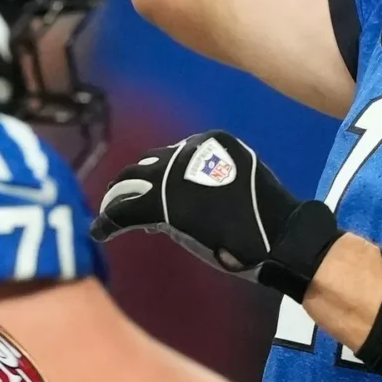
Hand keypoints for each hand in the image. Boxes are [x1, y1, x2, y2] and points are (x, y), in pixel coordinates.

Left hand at [91, 132, 342, 298]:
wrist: (281, 238)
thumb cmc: (268, 222)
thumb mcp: (239, 188)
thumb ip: (211, 185)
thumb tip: (180, 202)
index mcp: (213, 142)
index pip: (171, 155)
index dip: (156, 176)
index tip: (149, 193)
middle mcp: (191, 149)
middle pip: (147, 163)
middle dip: (131, 184)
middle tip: (118, 203)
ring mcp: (175, 173)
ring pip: (130, 182)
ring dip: (116, 200)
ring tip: (106, 216)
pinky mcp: (163, 201)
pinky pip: (124, 209)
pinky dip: (108, 221)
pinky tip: (100, 232)